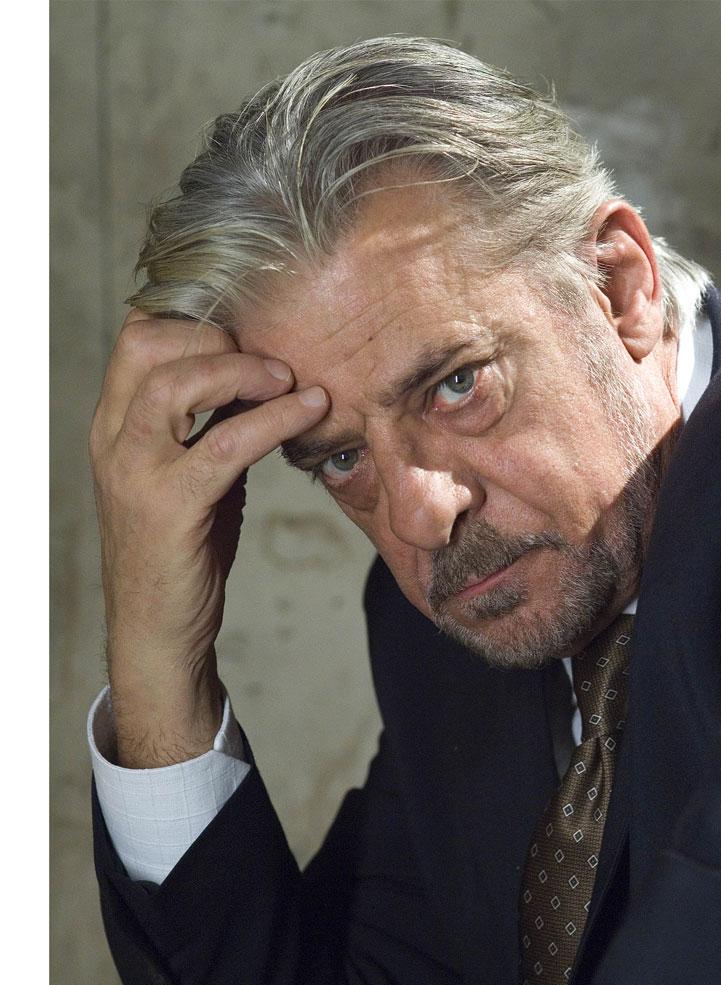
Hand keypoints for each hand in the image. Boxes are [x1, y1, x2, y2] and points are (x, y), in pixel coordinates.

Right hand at [90, 309, 327, 766]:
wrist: (158, 630)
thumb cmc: (180, 552)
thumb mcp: (190, 475)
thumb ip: (210, 428)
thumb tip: (264, 385)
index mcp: (114, 426)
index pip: (137, 337)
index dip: (195, 322)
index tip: (249, 337)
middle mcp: (114, 439)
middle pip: (148, 343)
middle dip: (216, 338)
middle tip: (270, 362)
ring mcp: (135, 470)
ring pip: (177, 382)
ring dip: (243, 371)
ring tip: (289, 380)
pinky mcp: (169, 505)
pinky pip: (225, 442)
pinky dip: (274, 419)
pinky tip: (310, 411)